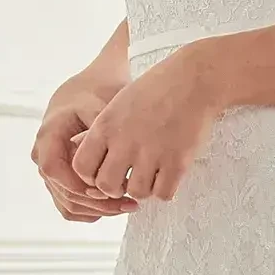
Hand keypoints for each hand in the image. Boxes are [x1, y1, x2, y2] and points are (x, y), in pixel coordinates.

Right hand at [32, 67, 137, 221]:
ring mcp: (52, 170)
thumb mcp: (100, 105)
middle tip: (128, 204)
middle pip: (64, 193)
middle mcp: (44, 155)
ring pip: (69, 204)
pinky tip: (117, 207)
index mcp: (48, 136)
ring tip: (128, 206)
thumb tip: (113, 159)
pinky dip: (93, 210)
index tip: (109, 190)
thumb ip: (102, 131)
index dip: (79, 186)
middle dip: (97, 203)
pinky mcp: (62, 179)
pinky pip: (72, 205)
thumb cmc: (95, 93)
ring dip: (98, 210)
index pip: (54, 171)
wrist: (88, 88)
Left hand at [69, 44, 223, 204]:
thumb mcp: (118, 105)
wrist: (193, 80)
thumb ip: (103, 133)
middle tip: (127, 180)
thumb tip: (90, 160)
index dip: (91, 176)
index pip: (81, 167)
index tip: (105, 171)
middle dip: (115, 188)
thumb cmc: (155, 90)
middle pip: (106, 186)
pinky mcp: (178, 162)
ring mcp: (152, 153)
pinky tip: (168, 176)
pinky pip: (163, 194)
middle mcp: (125, 141)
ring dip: (143, 189)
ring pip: (136, 193)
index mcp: (106, 126)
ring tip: (151, 176)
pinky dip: (165, 190)